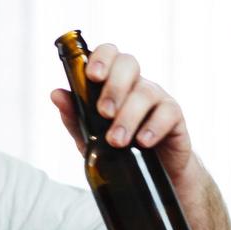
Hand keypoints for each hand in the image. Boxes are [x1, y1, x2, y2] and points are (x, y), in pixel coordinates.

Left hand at [49, 43, 194, 179]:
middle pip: (129, 64)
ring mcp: (157, 98)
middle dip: (114, 87)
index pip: (110, 54)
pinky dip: (153, 127)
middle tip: (103, 113)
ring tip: (116, 141)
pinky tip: (142, 142)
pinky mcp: (174, 117)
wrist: (148, 175)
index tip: (93, 76)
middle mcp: (136, 83)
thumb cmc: (116, 149)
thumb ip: (74, 116)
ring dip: (128, 116)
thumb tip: (55, 94)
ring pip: (145, 92)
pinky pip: (167, 113)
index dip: (102, 58)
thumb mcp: (90, 136)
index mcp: (114, 81)